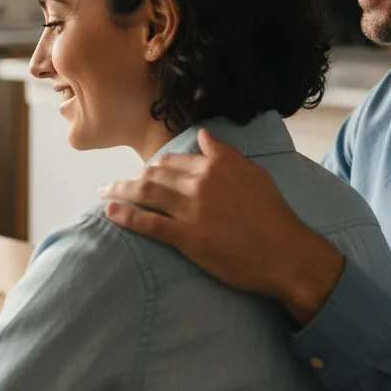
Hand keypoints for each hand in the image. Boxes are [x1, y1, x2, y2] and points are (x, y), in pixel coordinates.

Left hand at [97, 129, 344, 325]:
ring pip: (146, 193)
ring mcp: (191, 210)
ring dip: (119, 191)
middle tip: (115, 184)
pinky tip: (111, 212)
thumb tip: (204, 135)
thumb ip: (226, 154)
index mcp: (216, 165)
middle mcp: (200, 183)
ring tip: (104, 192)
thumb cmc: (274, 216)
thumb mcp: (255, 175)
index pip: (173, 159)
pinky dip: (126, 216)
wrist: (286, 254)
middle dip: (131, 176)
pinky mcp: (186, 238)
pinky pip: (148, 223)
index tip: (144, 172)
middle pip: (154, 173)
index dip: (154, 165)